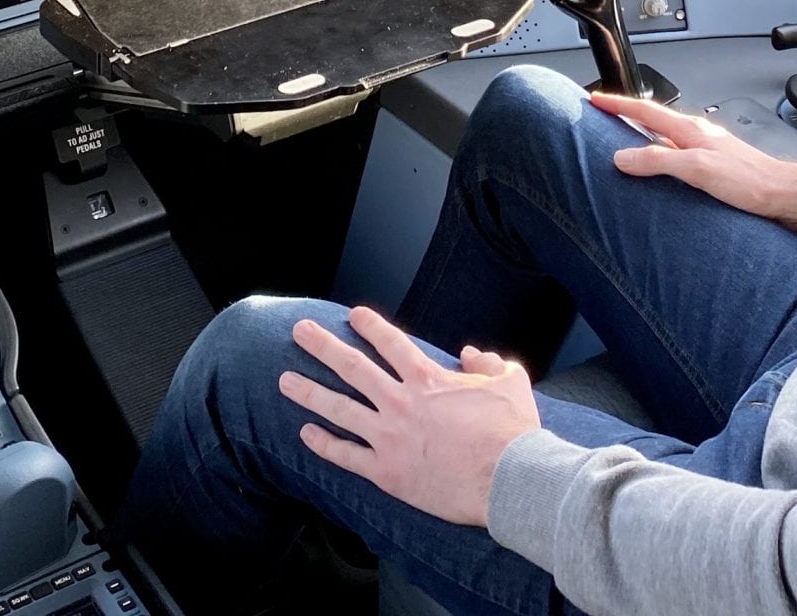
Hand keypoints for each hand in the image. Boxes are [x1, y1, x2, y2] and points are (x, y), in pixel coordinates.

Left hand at [280, 309, 540, 527]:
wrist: (508, 481)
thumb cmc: (512, 432)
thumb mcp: (512, 382)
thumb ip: (489, 362)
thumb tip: (470, 353)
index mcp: (427, 379)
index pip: (390, 342)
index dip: (370, 324)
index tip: (353, 315)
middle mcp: (401, 402)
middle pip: (352, 367)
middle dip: (322, 346)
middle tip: (299, 331)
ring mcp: (389, 437)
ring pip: (339, 409)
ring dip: (309, 392)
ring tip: (284, 380)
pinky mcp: (386, 472)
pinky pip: (345, 456)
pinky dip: (323, 444)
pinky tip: (305, 434)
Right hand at [594, 91, 796, 229]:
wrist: (784, 195)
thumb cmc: (751, 181)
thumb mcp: (698, 169)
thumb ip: (659, 160)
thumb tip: (624, 156)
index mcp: (691, 130)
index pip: (645, 111)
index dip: (618, 104)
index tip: (596, 99)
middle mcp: (697, 136)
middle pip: (653, 122)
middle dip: (626, 117)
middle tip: (603, 117)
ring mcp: (705, 150)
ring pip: (664, 140)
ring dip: (642, 139)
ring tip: (622, 144)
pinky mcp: (713, 168)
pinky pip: (676, 157)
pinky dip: (659, 158)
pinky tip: (658, 172)